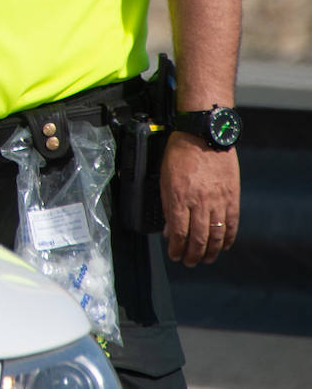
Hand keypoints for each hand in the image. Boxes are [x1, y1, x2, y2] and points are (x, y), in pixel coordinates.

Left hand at [161, 131, 239, 265]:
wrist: (203, 136)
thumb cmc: (179, 155)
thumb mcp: (164, 180)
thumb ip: (168, 206)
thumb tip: (169, 230)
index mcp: (179, 198)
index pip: (178, 233)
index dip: (177, 249)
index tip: (175, 255)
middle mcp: (199, 202)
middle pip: (198, 238)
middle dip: (193, 255)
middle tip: (190, 262)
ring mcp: (218, 200)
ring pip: (217, 235)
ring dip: (211, 251)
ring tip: (206, 259)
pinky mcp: (232, 197)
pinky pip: (232, 223)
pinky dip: (229, 238)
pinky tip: (225, 246)